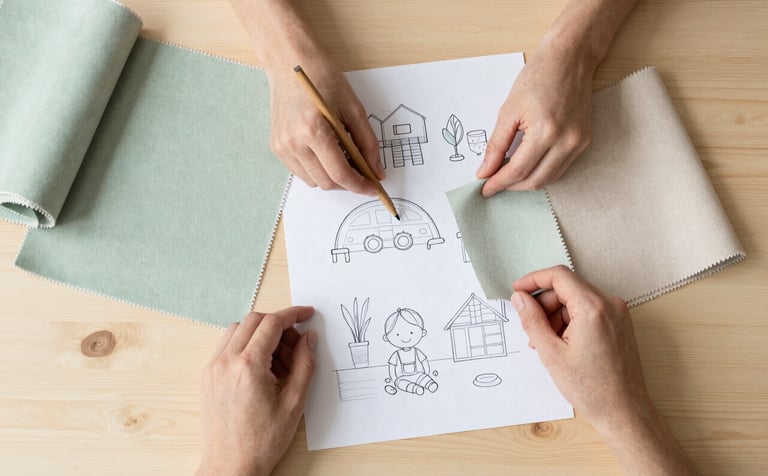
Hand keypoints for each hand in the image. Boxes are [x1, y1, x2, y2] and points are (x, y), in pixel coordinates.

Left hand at [196, 307, 316, 475]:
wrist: (231, 465)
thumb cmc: (262, 441)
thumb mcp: (294, 402)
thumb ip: (305, 364)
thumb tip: (309, 338)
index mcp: (248, 367)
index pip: (272, 323)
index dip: (293, 314)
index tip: (307, 313)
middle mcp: (226, 362)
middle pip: (254, 320)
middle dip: (279, 324)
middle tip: (297, 343)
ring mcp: (213, 368)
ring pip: (238, 329)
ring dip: (261, 333)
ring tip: (280, 360)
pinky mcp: (208, 376)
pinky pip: (227, 345)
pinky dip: (246, 344)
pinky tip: (262, 366)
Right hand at [267, 59, 384, 193]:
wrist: (289, 63)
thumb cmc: (323, 78)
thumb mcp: (354, 108)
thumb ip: (367, 143)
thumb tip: (377, 171)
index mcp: (313, 131)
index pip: (340, 173)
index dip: (360, 185)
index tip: (373, 188)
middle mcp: (293, 143)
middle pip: (327, 182)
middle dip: (348, 183)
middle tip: (363, 172)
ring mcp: (282, 147)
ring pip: (313, 181)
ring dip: (332, 178)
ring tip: (343, 158)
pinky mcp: (276, 147)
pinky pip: (300, 172)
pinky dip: (317, 170)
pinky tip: (325, 153)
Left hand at [477, 41, 592, 194]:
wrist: (570, 57)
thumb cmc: (538, 76)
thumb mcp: (509, 110)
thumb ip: (496, 145)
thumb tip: (485, 171)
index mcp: (546, 131)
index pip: (518, 170)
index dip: (498, 183)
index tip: (484, 188)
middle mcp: (566, 141)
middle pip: (536, 180)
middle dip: (512, 187)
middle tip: (493, 183)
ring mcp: (579, 142)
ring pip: (550, 178)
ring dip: (527, 182)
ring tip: (507, 175)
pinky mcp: (584, 140)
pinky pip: (561, 167)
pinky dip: (542, 171)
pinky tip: (527, 165)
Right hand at [511, 266, 646, 430]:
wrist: (623, 411)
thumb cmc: (591, 387)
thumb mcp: (551, 353)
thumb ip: (532, 320)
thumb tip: (520, 299)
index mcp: (593, 307)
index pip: (559, 276)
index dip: (534, 280)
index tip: (518, 292)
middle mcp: (610, 304)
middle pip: (567, 288)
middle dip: (545, 305)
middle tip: (530, 328)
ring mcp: (617, 313)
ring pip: (576, 300)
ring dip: (556, 315)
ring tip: (546, 343)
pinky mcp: (619, 323)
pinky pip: (589, 311)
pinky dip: (571, 321)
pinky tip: (561, 343)